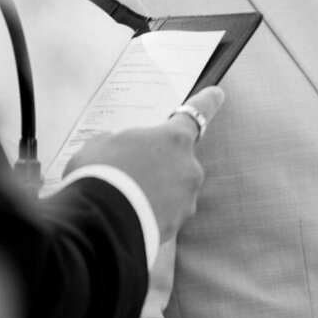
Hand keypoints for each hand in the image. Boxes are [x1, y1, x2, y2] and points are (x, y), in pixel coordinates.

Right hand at [65, 86, 226, 243]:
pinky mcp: (180, 222)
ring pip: (171, 188)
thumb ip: (120, 142)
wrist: (101, 223)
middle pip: (176, 160)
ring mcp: (188, 198)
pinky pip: (166, 211)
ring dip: (153, 190)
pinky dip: (151, 211)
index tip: (218, 94)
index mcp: (173, 139)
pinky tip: (128, 213)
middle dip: (157, 164)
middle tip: (128, 170)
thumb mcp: (100, 145)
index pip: (195, 114)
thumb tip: (122, 151)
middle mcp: (189, 167)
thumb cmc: (99, 175)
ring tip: (122, 195)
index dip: (206, 102)